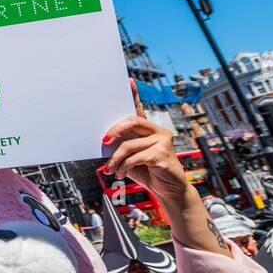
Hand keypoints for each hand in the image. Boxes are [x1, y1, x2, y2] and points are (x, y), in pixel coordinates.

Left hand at [102, 81, 186, 202]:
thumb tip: (104, 140)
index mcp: (149, 130)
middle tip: (104, 142)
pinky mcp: (163, 154)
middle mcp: (159, 132)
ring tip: (111, 170)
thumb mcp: (130, 157)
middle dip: (114, 131)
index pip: (139, 109)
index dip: (134, 94)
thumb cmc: (147, 172)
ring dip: (115, 160)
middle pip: (132, 121)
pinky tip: (120, 174)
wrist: (168, 190)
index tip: (128, 81)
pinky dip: (123, 167)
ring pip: (129, 145)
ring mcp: (163, 141)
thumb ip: (122, 146)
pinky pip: (135, 157)